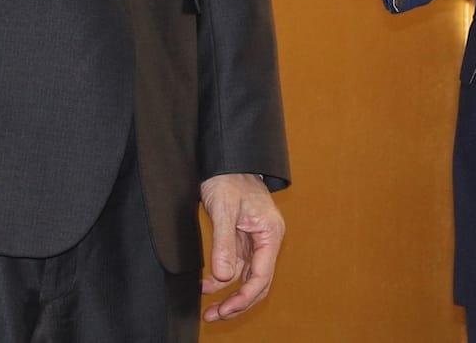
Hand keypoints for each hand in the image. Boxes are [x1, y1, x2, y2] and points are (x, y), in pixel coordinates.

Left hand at [198, 173, 282, 321]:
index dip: (243, 297)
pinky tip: (205, 287)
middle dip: (237, 302)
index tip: (224, 309)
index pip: (262, 276)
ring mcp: (255, 241)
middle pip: (257, 283)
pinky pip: (235, 267)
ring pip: (246, 279)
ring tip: (209, 311)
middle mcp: (266, 240)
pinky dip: (221, 280)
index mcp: (270, 233)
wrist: (225, 159)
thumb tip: (223, 276)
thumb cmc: (229, 177)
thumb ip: (224, 243)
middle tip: (214, 315)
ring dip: (229, 295)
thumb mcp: (224, 210)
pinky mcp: (242, 239)